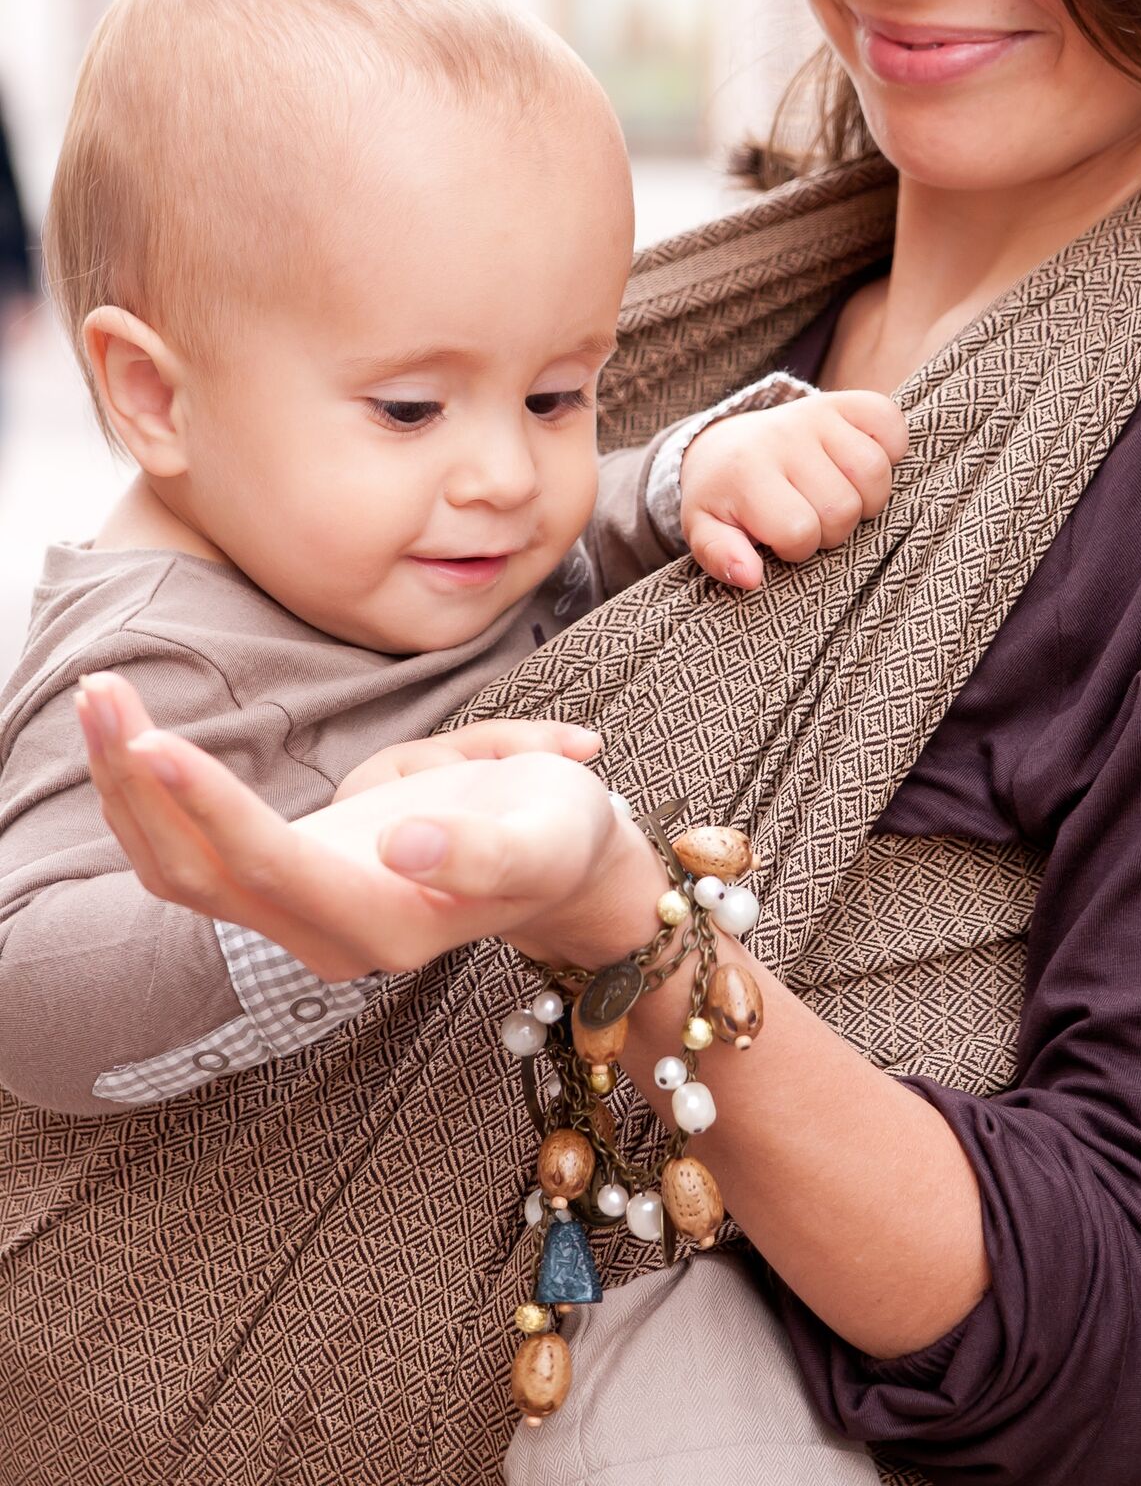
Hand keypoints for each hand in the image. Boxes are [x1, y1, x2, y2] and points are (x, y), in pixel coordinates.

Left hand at [75, 672, 652, 982]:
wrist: (557, 863)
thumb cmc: (556, 834)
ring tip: (97, 692)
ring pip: (174, 869)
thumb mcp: (549, 831)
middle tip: (101, 688)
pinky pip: (186, 851)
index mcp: (389, 924)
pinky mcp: (281, 880)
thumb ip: (481, 851)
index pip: (272, 868)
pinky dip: (143, 794)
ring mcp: (296, 915)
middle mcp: (328, 935)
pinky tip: (121, 729)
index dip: (209, 809)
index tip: (155, 743)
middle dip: (139, 784)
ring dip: (124, 787)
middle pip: (195, 874)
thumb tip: (405, 844)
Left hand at [679, 389, 907, 587]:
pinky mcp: (843, 402)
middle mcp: (783, 436)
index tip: (780, 538)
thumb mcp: (705, 531)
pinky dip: (890, 450)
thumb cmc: (724, 500)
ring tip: (838, 500)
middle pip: (843, 507)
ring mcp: (816, 414)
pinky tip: (859, 469)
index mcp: (746, 472)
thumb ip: (720, 557)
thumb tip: (750, 577)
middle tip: (810, 520)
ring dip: (865, 499)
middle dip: (831, 530)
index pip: (801, 531)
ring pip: (874, 472)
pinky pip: (890, 423)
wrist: (725, 448)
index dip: (797, 548)